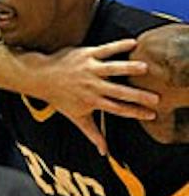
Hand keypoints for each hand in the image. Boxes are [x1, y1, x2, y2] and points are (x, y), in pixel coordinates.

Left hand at [19, 39, 156, 152]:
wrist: (40, 78)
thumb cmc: (60, 98)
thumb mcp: (77, 118)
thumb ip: (93, 134)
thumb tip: (104, 152)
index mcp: (93, 102)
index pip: (118, 109)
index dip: (135, 112)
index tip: (151, 114)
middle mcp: (92, 86)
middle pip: (119, 92)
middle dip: (137, 96)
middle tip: (156, 98)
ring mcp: (90, 70)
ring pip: (112, 69)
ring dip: (128, 69)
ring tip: (144, 68)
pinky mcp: (87, 54)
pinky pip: (105, 49)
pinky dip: (119, 46)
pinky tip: (134, 43)